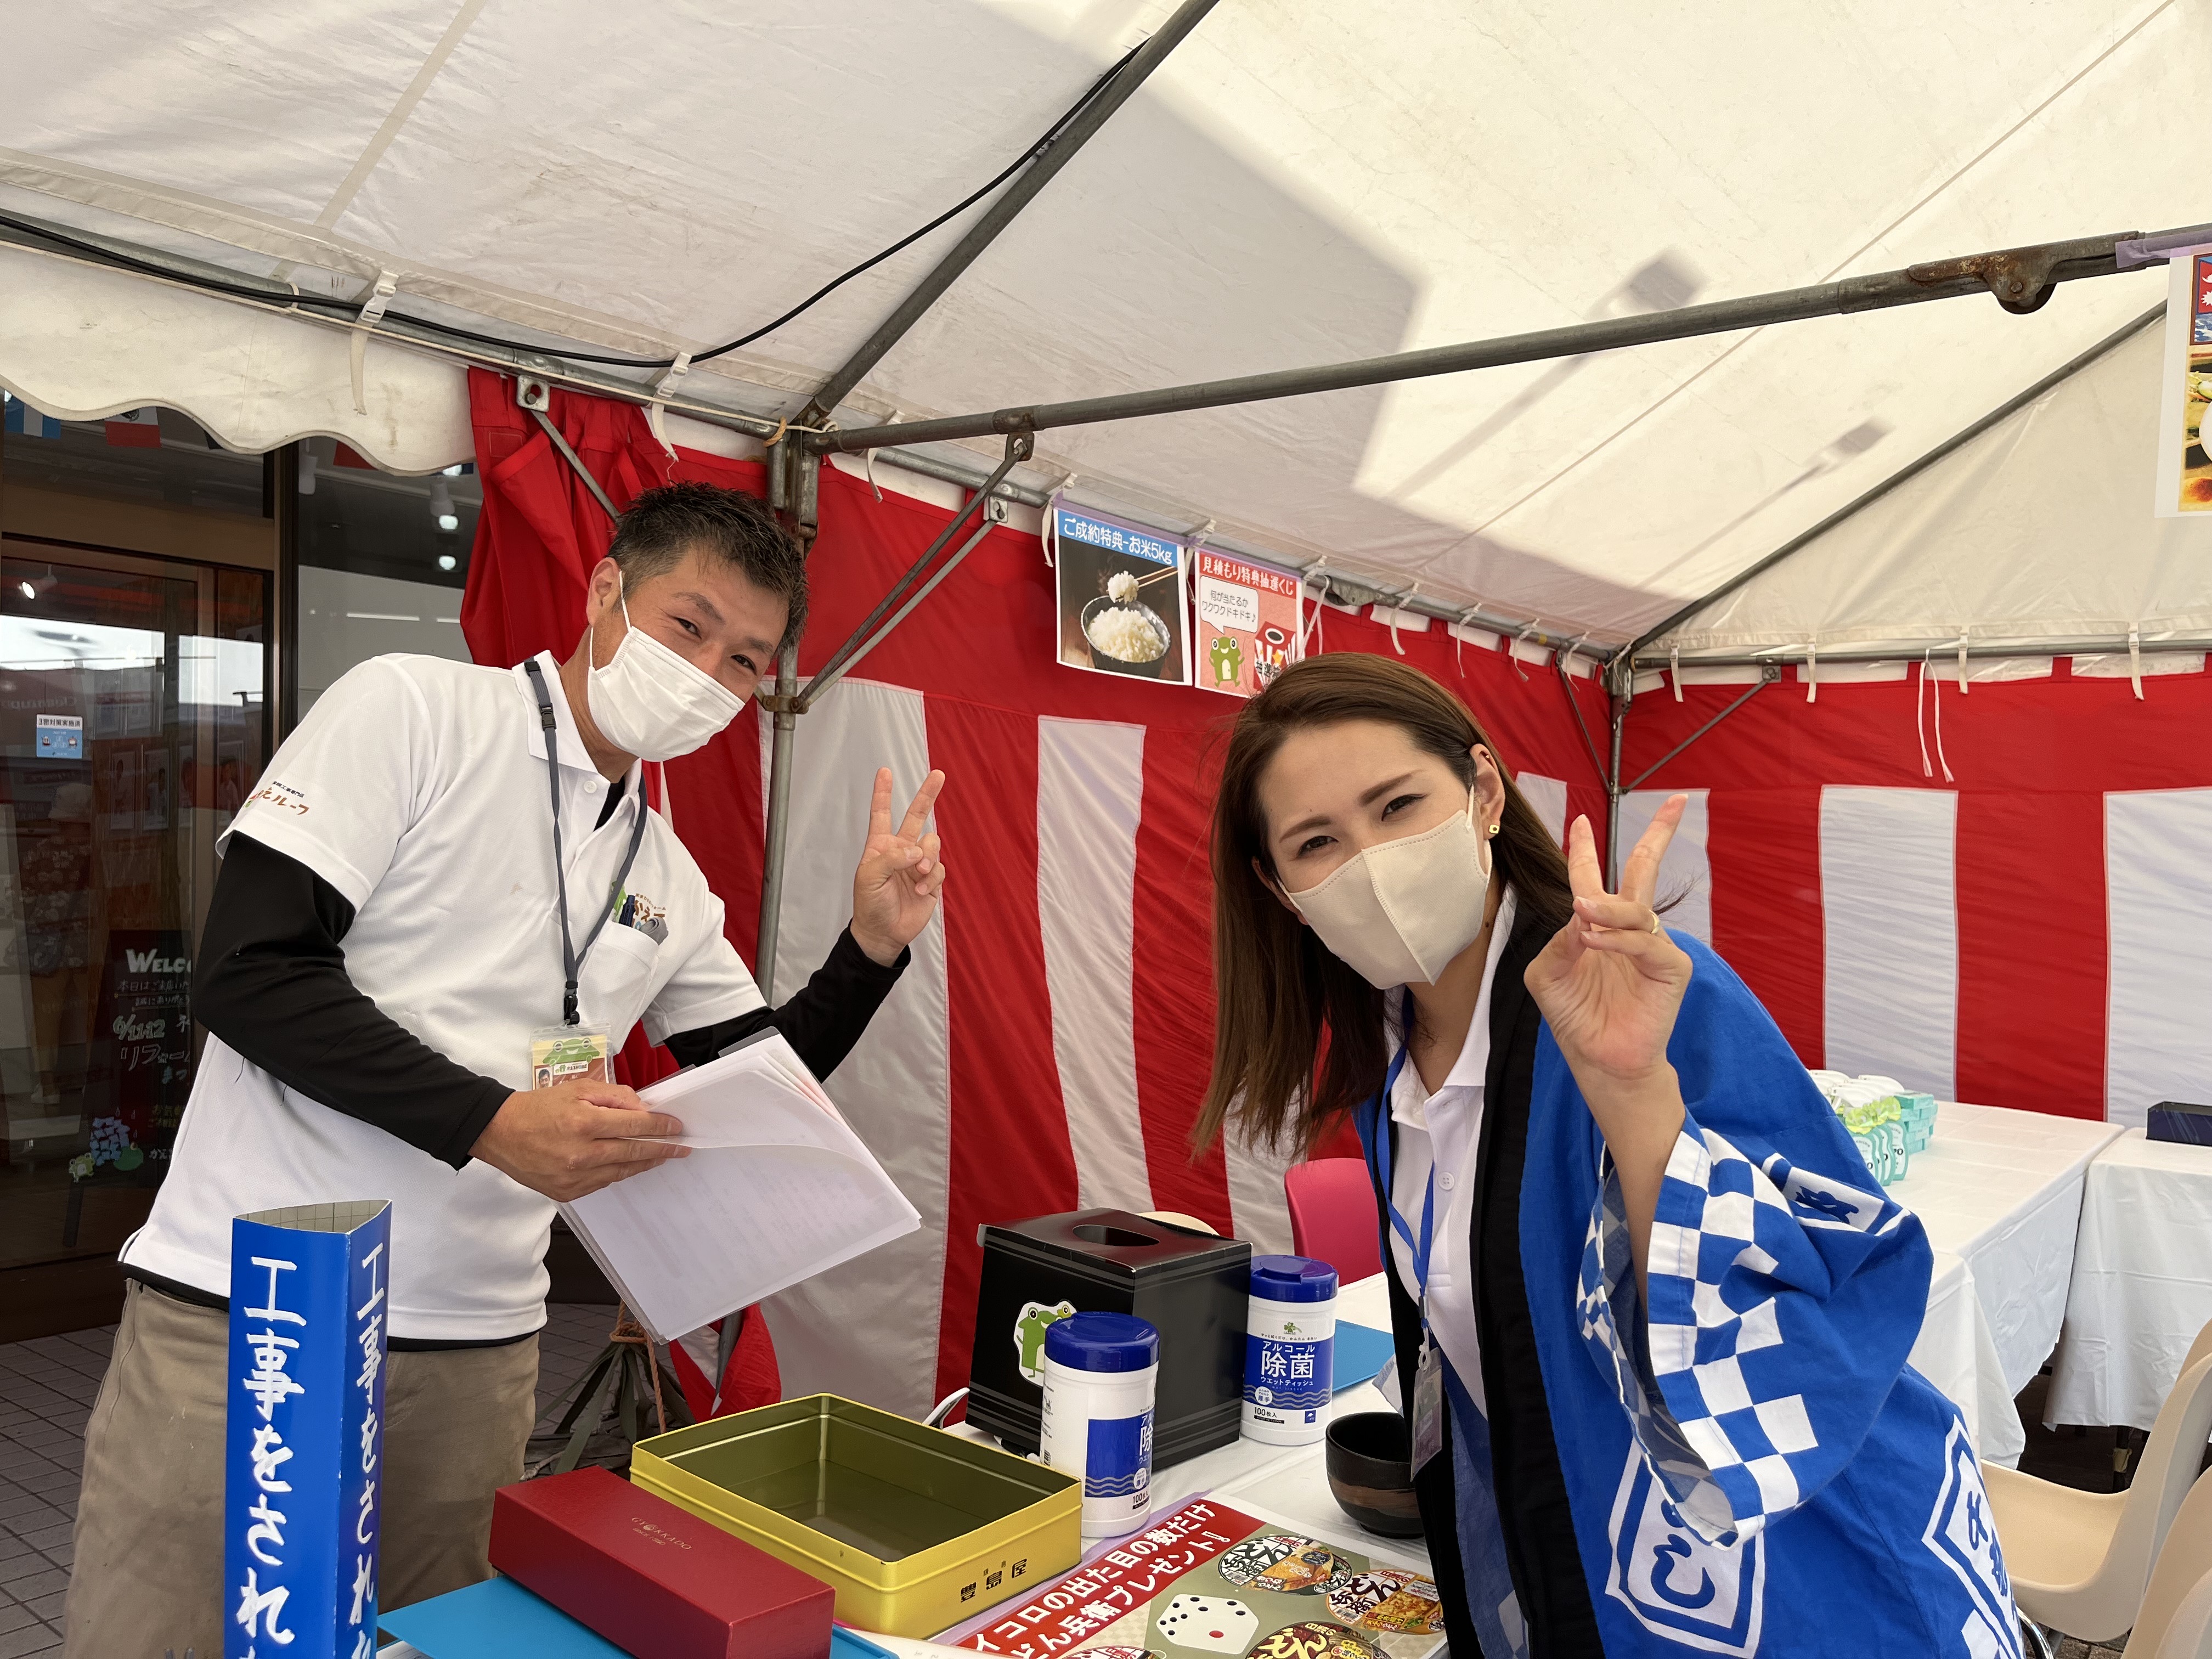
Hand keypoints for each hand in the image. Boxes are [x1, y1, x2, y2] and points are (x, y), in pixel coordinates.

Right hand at [469, 1079, 689, 1201]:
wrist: (501, 1132)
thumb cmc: (538, 1108)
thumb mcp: (578, 1089)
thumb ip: (614, 1096)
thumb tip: (642, 1108)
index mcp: (584, 1122)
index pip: (635, 1126)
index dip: (660, 1126)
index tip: (677, 1127)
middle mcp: (581, 1153)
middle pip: (633, 1151)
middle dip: (662, 1148)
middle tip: (681, 1147)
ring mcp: (574, 1177)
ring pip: (621, 1171)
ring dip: (644, 1163)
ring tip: (661, 1156)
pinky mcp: (567, 1192)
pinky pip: (603, 1182)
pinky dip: (619, 1172)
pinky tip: (630, 1164)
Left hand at [850, 767, 947, 965]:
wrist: (884, 933)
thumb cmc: (869, 904)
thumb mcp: (870, 877)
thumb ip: (892, 858)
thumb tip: (917, 851)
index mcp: (881, 846)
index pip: (881, 814)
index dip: (883, 793)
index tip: (884, 772)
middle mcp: (901, 850)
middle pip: (917, 816)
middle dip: (927, 795)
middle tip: (939, 775)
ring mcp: (918, 864)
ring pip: (932, 843)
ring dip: (927, 857)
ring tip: (918, 873)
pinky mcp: (932, 880)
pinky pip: (939, 869)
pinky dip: (931, 878)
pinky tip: (920, 891)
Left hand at [1525, 796, 1693, 1093]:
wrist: (1600, 1061)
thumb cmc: (1576, 1018)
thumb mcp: (1548, 976)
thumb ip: (1558, 942)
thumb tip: (1582, 913)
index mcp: (1598, 925)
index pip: (1592, 877)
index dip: (1582, 849)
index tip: (1579, 820)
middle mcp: (1630, 929)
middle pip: (1645, 871)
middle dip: (1660, 835)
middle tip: (1676, 801)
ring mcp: (1654, 946)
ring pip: (1635, 909)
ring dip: (1607, 908)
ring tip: (1583, 912)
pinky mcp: (1671, 969)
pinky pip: (1646, 943)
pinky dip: (1619, 940)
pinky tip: (1596, 941)